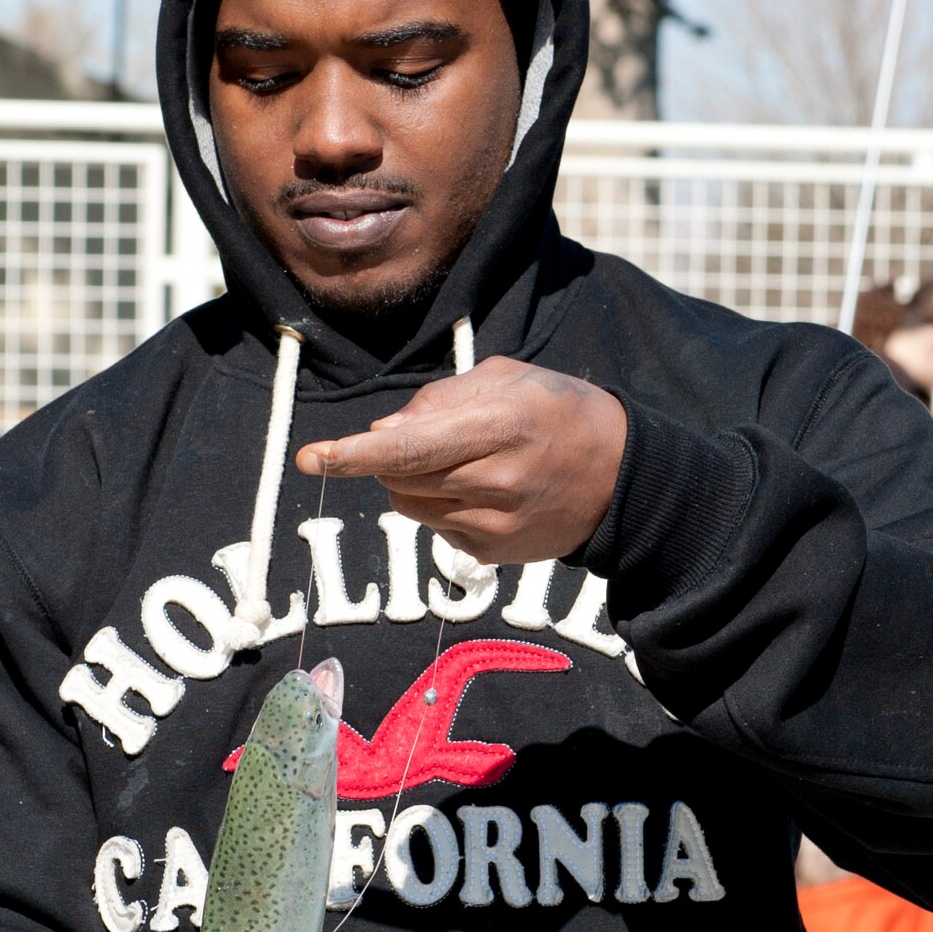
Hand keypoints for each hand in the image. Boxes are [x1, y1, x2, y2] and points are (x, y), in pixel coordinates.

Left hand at [296, 355, 627, 564]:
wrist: (620, 477)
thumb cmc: (558, 413)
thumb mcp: (507, 378)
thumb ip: (438, 402)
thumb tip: (379, 434)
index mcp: (500, 426)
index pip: (409, 449)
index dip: (354, 456)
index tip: (313, 458)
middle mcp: (496, 481)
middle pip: (401, 477)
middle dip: (388, 457)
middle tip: (427, 436)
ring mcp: (494, 524)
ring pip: (410, 504)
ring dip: (413, 480)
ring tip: (464, 461)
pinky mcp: (492, 553)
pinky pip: (435, 526)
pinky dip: (440, 503)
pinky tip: (482, 489)